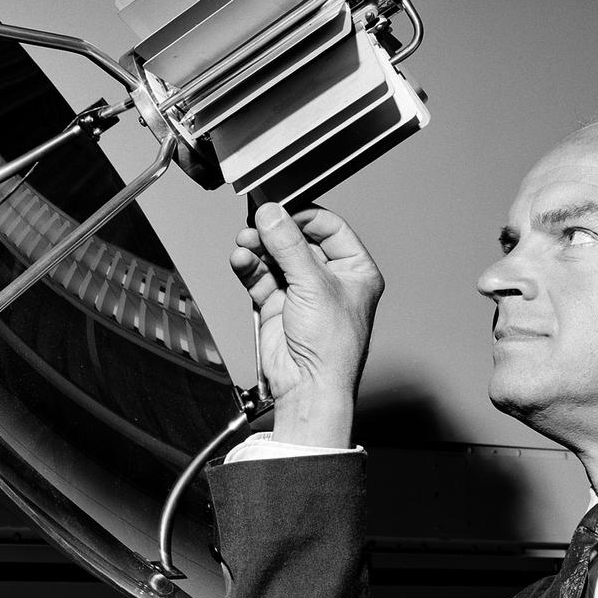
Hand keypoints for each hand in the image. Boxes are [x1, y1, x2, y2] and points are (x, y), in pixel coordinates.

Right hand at [230, 203, 383, 446]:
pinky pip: (260, 277)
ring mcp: (301, 292)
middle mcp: (329, 279)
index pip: (329, 228)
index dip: (304, 217)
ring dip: (258, 248)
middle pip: (297, 240)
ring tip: (246, 243)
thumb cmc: (331, 348)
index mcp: (355, 270)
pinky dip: (249, 266)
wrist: (307, 387)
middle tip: (256, 225)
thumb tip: (272, 215)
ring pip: (275, 257)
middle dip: (274, 232)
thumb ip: (289, 246)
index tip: (281, 211)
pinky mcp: (277, 305)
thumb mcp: (314, 286)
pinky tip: (242, 260)